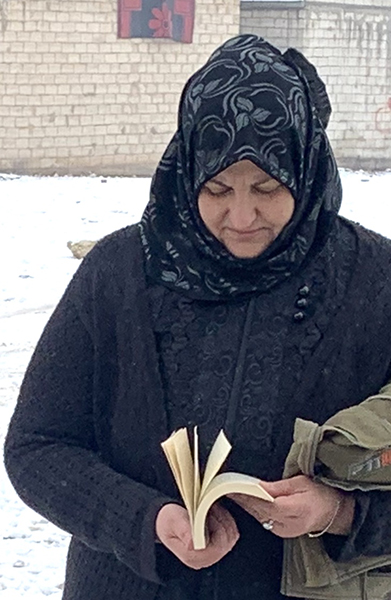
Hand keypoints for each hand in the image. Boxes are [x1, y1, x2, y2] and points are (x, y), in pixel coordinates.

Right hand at [155, 502, 238, 568]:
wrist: (168, 519)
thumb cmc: (169, 520)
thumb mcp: (172, 520)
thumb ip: (183, 530)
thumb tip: (192, 544)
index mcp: (193, 558)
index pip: (218, 547)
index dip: (217, 526)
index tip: (207, 511)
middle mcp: (205, 560)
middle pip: (227, 541)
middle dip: (220, 520)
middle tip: (208, 508)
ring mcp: (213, 554)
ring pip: (231, 536)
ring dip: (223, 519)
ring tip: (209, 510)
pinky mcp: (219, 546)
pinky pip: (232, 533)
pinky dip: (226, 520)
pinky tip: (213, 514)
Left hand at [229, 475, 354, 537]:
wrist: (333, 512)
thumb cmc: (319, 493)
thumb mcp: (301, 483)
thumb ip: (278, 487)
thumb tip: (258, 486)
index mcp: (297, 510)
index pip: (267, 504)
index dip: (250, 496)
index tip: (236, 486)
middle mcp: (289, 524)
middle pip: (260, 511)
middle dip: (243, 499)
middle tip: (227, 486)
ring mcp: (284, 531)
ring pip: (259, 517)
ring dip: (246, 505)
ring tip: (232, 491)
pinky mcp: (281, 532)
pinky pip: (263, 520)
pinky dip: (253, 510)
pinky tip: (244, 501)